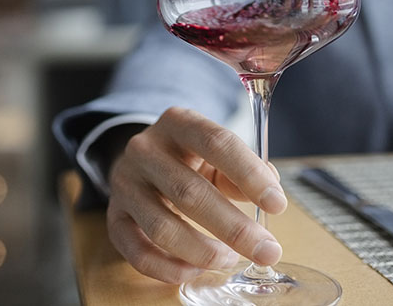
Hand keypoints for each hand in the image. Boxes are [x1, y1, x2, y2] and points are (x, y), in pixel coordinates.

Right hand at [105, 107, 287, 282]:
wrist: (142, 161)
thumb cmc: (189, 158)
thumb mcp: (217, 153)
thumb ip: (243, 170)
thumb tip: (270, 192)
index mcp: (178, 122)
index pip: (216, 142)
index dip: (249, 174)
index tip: (278, 204)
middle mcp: (145, 149)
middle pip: (189, 192)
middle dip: (233, 228)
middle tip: (266, 250)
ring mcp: (125, 184)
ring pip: (161, 227)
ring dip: (202, 251)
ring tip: (230, 259)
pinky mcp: (114, 217)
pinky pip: (136, 251)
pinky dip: (167, 268)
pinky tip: (194, 270)